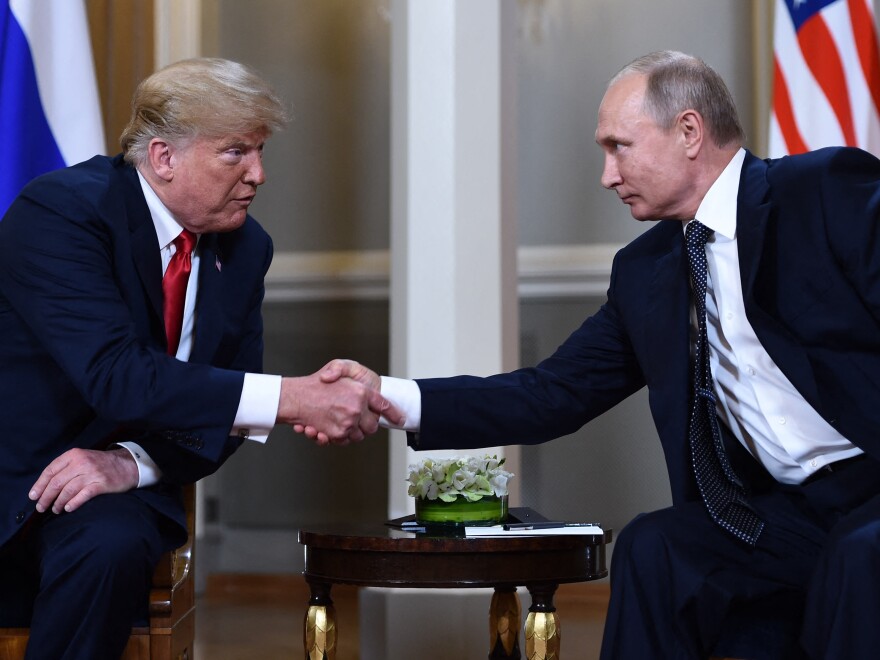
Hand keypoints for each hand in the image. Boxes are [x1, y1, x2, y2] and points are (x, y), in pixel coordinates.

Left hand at [29, 447, 139, 513]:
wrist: (128, 464)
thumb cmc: (102, 464)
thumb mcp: (83, 458)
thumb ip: (67, 468)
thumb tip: (46, 486)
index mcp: (74, 455)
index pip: (50, 470)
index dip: (39, 485)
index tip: (33, 496)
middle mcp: (82, 463)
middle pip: (57, 482)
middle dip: (46, 497)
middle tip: (41, 507)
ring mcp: (92, 473)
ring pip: (67, 490)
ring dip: (58, 503)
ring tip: (55, 510)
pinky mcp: (101, 484)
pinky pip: (82, 496)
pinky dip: (73, 503)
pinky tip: (68, 508)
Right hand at [278, 361, 402, 445]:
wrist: (295, 396)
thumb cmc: (318, 380)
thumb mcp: (338, 366)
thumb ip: (349, 371)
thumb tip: (362, 387)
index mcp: (361, 391)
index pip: (384, 405)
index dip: (394, 413)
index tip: (401, 419)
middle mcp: (356, 408)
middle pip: (372, 426)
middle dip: (367, 425)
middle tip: (357, 420)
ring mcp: (346, 422)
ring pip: (359, 436)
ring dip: (353, 432)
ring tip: (341, 423)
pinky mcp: (336, 433)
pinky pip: (344, 441)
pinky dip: (339, 438)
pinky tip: (327, 429)